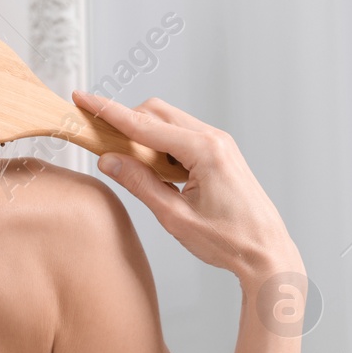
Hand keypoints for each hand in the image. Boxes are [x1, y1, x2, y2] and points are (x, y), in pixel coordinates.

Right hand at [71, 91, 299, 283]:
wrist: (267, 253)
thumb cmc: (229, 241)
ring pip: (169, 123)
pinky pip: (182, 137)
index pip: (144, 124)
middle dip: (126, 123)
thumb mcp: (175, 217)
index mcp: (204, 150)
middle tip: (102, 143)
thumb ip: (140, 184)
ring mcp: (219, 144)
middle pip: (156, 113)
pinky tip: (157, 172)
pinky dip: (162, 146)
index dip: (109, 112)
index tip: (84, 98)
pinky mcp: (220, 153)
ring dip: (145, 136)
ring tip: (133, 167)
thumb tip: (109, 160)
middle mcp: (214, 138)